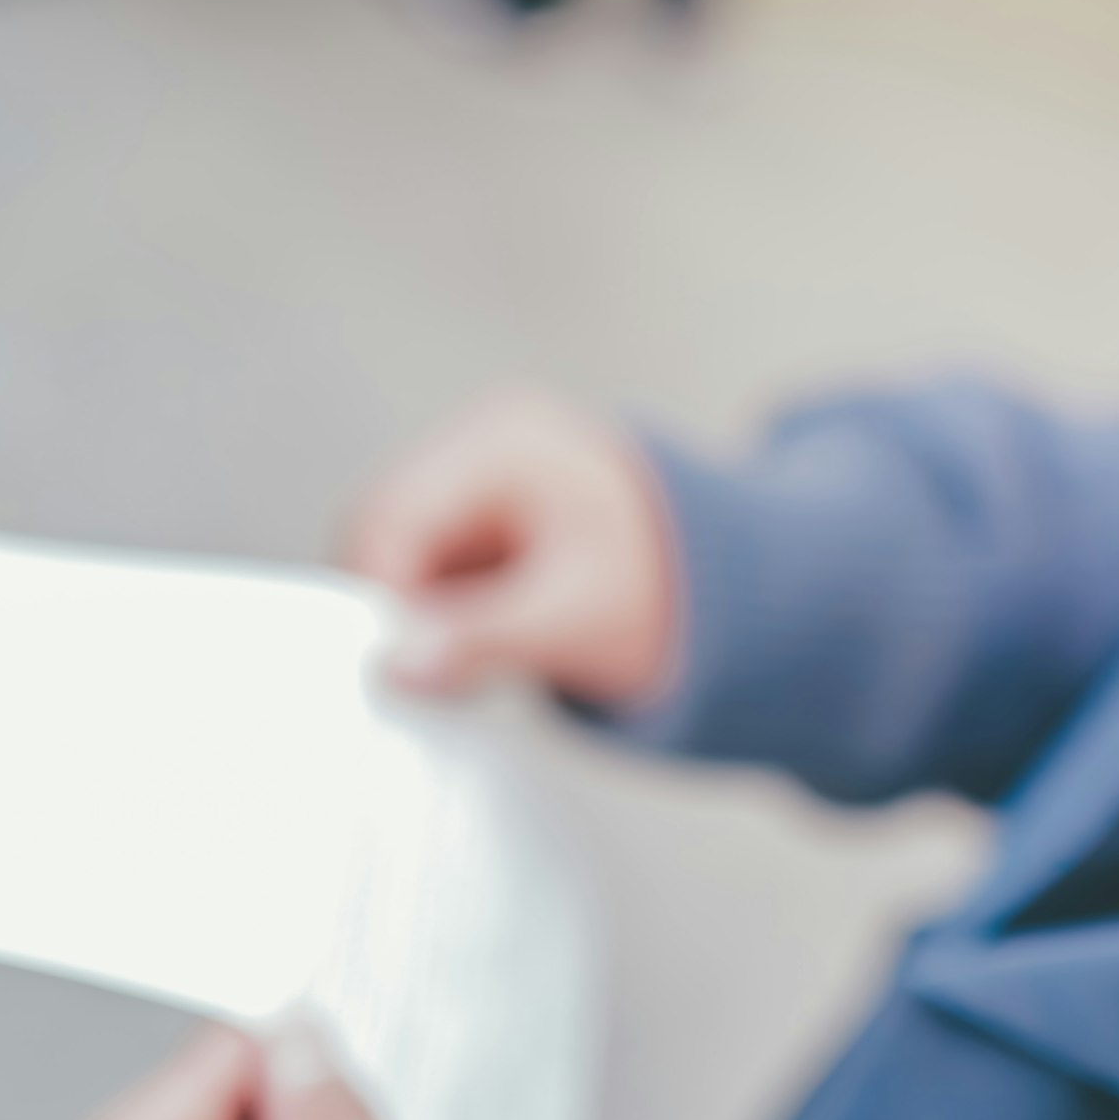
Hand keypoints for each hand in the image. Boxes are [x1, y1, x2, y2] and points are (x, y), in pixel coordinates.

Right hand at [343, 392, 680, 710]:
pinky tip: (490, 645)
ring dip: (423, 621)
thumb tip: (399, 666)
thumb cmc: (674, 589)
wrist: (737, 587)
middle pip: (381, 534)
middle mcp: (482, 443)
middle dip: (402, 612)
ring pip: (398, 559)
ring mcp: (480, 477)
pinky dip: (443, 618)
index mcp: (505, 441)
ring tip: (485, 661)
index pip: (390, 517)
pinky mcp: (483, 519)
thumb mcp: (578, 619)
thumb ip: (485, 640)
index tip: (398, 671)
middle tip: (446, 678)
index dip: (381, 599)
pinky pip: (426, 571)